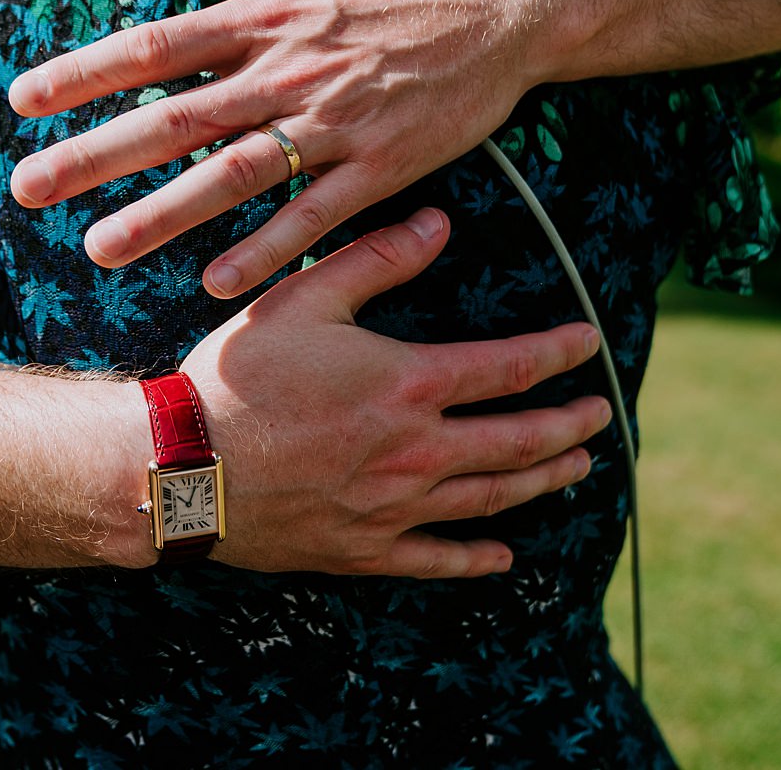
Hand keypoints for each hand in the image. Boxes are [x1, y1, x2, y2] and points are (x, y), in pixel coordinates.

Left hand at [9, 0, 556, 297]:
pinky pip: (314, 215)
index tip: (23, 99)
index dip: (85, 72)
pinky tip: (216, 282)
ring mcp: (333, 120)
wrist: (501, 1)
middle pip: (175, 117)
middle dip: (95, 154)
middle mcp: (285, 69)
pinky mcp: (381, 164)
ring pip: (233, 172)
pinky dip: (266, 247)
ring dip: (163, 214)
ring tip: (100, 249)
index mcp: (262, 16)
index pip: (155, 47)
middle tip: (27, 188)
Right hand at [179, 207, 606, 578]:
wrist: (179, 466)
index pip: (510, 367)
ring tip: (578, 469)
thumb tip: (439, 221)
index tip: (589, 345)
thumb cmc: (237, 376)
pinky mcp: (362, 549)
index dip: (558, 353)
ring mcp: (394, 508)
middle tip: (600, 416)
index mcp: (408, 385)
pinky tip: (503, 557)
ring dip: (542, 481)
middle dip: (567, 425)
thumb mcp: (303, 298)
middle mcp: (416, 452)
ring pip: (490, 498)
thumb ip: (377, 258)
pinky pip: (435, 559)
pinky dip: (475, 558)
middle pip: (517, 440)